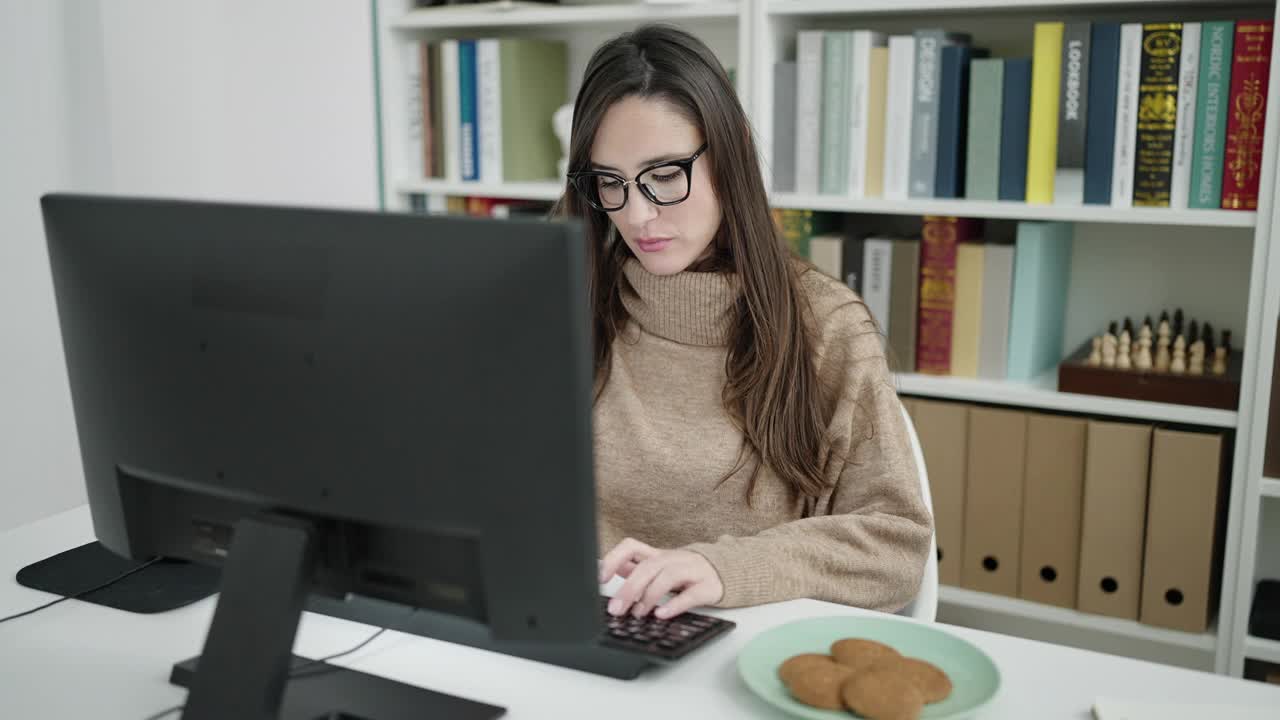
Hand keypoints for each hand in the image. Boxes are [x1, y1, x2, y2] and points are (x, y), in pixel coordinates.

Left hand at [598, 538, 723, 618]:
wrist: (726, 572)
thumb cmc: (687, 573)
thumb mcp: (660, 569)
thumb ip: (637, 568)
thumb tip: (609, 569)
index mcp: (658, 555)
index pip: (632, 546)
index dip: (614, 558)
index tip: (599, 577)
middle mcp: (674, 559)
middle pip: (648, 566)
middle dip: (629, 588)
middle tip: (616, 609)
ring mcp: (692, 570)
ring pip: (668, 576)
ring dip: (649, 596)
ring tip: (639, 614)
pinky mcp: (708, 586)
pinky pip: (691, 594)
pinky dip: (675, 605)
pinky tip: (662, 614)